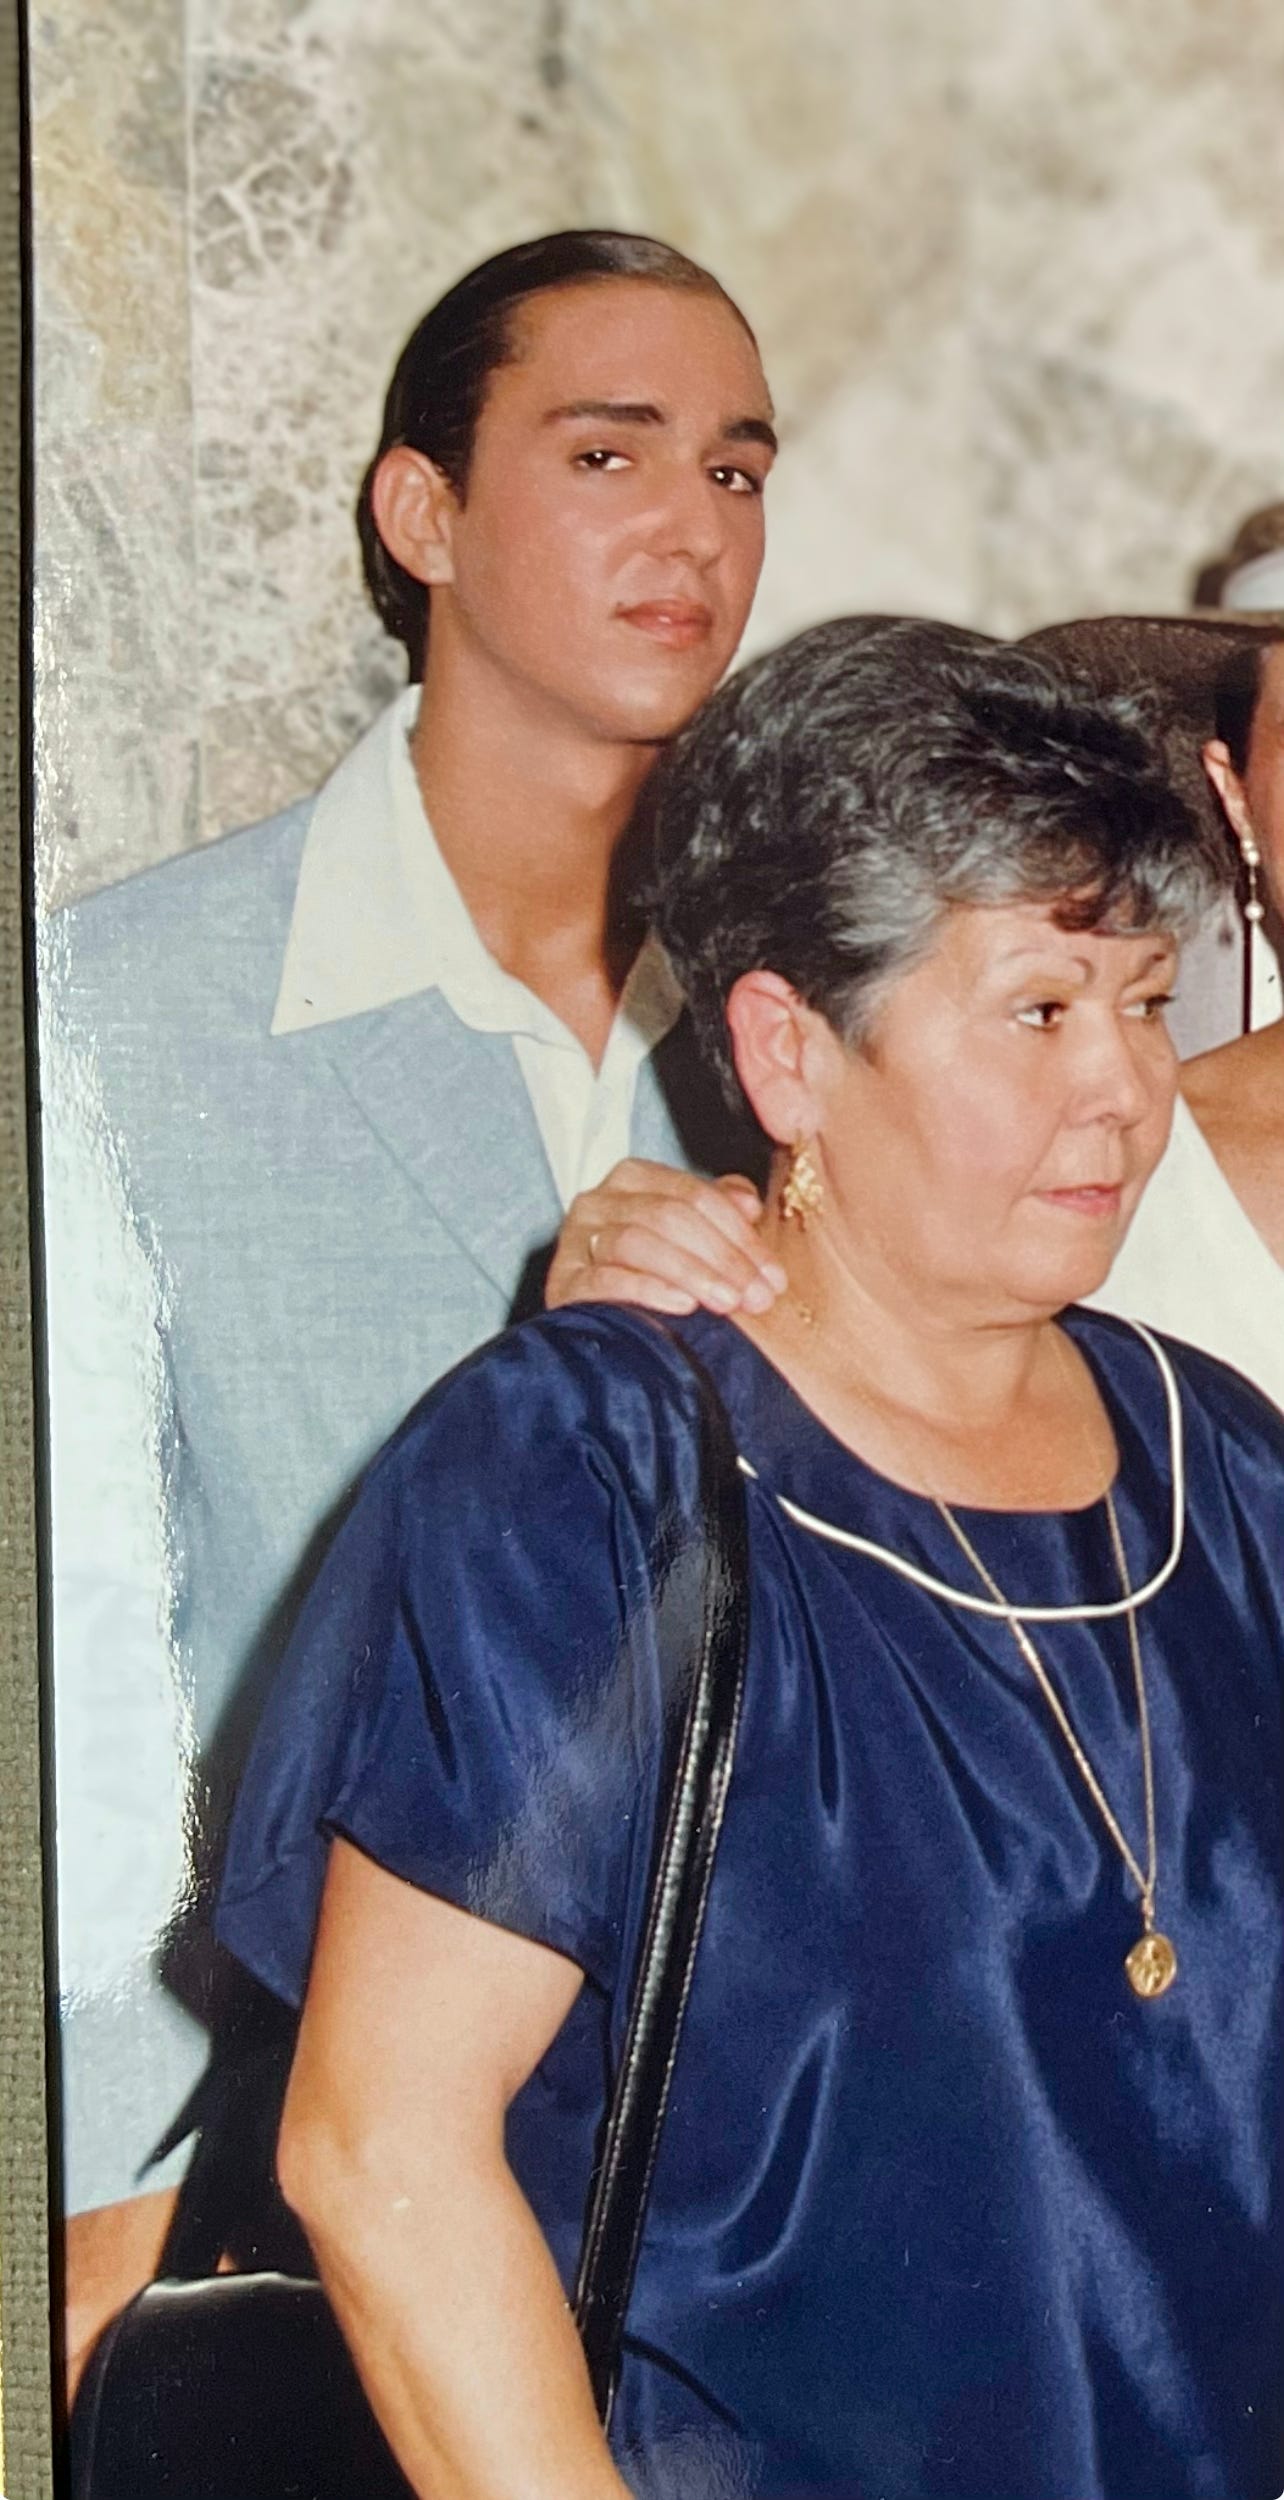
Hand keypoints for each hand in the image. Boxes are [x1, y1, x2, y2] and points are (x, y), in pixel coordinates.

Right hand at [546, 1161, 787, 1316]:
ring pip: (636, 1241)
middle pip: (669, 1216)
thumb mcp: (697, 1240)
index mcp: (633, 1179)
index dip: (741, 1235)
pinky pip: (603, 1279)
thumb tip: (749, 1203)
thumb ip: (722, 1212)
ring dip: (691, 1273)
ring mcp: (576, 1240)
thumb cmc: (660, 1279)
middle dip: (723, 1257)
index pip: (695, 1196)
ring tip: (728, 1303)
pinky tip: (683, 1306)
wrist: (607, 1335)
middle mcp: (598, 1201)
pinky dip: (647, 1289)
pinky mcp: (562, 1282)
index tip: (774, 1276)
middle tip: (758, 1296)